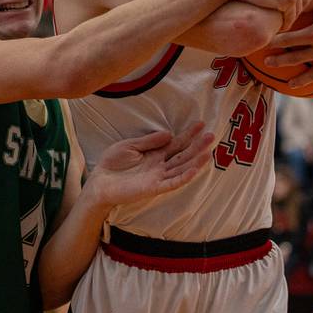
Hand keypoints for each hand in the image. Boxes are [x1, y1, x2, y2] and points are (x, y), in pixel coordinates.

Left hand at [88, 122, 214, 208]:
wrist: (99, 181)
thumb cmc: (112, 163)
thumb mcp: (130, 145)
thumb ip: (149, 141)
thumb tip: (169, 133)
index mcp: (155, 154)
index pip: (176, 143)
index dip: (188, 134)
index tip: (201, 124)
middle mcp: (160, 166)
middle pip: (183, 155)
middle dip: (197, 146)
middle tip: (212, 135)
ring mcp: (158, 177)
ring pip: (181, 168)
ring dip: (195, 161)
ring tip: (209, 152)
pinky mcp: (154, 187)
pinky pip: (172, 183)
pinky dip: (183, 177)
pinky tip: (194, 170)